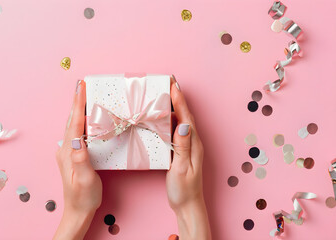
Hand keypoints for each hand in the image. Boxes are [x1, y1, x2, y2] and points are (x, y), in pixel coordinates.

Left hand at [54, 80, 101, 239]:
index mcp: (69, 153)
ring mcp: (68, 152)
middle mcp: (65, 149)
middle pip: (71, 121)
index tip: (81, 88)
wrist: (77, 211)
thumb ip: (81, 160)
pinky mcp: (72, 155)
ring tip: (83, 95)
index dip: (78, 105)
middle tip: (81, 84)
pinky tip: (85, 118)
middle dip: (76, 101)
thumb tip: (78, 140)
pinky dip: (81, 120)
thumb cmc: (84, 197)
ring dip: (78, 109)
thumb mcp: (85, 180)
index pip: (74, 124)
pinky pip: (76, 132)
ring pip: (73, 125)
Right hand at [166, 76, 210, 239]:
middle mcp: (192, 142)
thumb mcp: (182, 168)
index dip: (180, 101)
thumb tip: (183, 125)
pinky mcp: (181, 151)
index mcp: (193, 144)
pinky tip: (161, 119)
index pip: (186, 118)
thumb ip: (182, 147)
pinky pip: (175, 131)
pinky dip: (168, 121)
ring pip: (180, 122)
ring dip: (173, 107)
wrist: (188, 205)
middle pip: (185, 115)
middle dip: (177, 98)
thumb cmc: (184, 190)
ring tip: (163, 96)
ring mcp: (187, 146)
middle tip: (168, 83)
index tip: (173, 85)